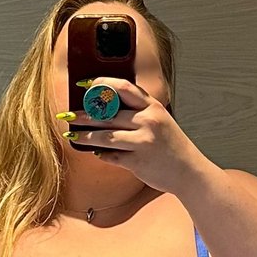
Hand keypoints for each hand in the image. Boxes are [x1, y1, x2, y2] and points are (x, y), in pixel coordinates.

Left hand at [56, 77, 201, 194]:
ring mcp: (143, 142)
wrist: (189, 172)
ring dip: (85, 136)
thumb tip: (104, 107)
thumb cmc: (171, 145)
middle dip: (83, 115)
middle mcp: (148, 121)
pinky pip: (111, 156)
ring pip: (104, 136)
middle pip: (107, 114)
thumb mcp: (160, 120)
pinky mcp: (138, 162)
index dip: (100, 85)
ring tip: (72, 135)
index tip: (84, 86)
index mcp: (153, 107)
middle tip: (67, 115)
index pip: (122, 88)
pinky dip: (101, 155)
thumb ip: (138, 112)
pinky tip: (95, 153)